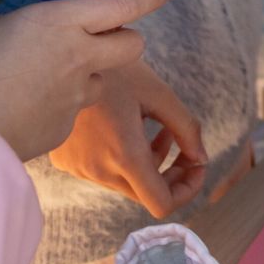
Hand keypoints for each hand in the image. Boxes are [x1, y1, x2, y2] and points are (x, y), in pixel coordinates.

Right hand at [0, 0, 189, 161]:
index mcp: (63, 22)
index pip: (126, 2)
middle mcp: (81, 57)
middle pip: (132, 44)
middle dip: (125, 36)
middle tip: (99, 33)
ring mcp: (77, 95)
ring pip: (103, 78)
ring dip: (90, 71)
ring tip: (52, 71)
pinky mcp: (65, 126)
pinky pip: (74, 108)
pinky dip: (61, 102)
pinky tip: (28, 103)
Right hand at [48, 55, 208, 215]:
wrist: (62, 58)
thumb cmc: (114, 69)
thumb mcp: (158, 93)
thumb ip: (186, 128)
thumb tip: (201, 158)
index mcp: (124, 156)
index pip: (161, 205)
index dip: (187, 190)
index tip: (195, 163)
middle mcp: (98, 171)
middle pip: (146, 193)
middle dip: (170, 173)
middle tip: (179, 140)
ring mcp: (78, 168)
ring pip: (125, 181)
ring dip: (147, 161)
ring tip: (156, 124)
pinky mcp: (66, 160)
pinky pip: (102, 170)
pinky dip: (121, 157)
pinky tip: (125, 123)